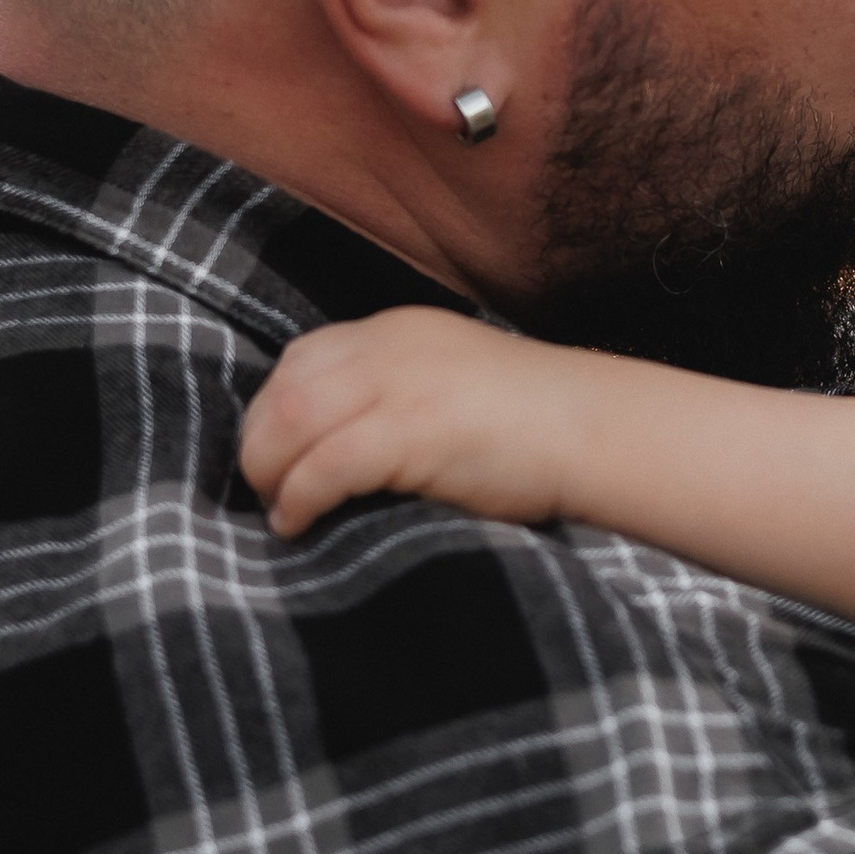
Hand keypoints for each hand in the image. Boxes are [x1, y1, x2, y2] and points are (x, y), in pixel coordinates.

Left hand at [239, 307, 594, 537]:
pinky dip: (299, 498)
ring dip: (270, 475)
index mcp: (395, 331)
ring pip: (290, 424)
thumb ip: (395, 393)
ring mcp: (399, 385)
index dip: (271, 414)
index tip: (275, 460)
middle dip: (259, 449)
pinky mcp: (412, 430)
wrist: (595, 429)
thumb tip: (331, 445)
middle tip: (266, 496)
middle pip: (282, 392)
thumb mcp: (450, 382)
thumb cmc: (531, 425)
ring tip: (281, 513)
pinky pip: (326, 464)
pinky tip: (300, 522)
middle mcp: (388, 347)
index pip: (300, 360)